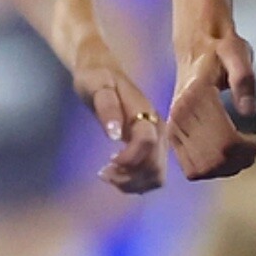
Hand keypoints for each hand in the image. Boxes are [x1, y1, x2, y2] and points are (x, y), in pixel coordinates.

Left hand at [79, 60, 164, 194]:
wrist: (105, 72)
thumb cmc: (98, 79)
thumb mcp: (97, 87)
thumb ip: (107, 108)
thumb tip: (115, 134)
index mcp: (146, 114)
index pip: (147, 143)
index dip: (129, 158)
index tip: (108, 159)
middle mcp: (158, 129)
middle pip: (156, 167)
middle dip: (129, 176)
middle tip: (103, 172)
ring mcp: (158, 141)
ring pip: (157, 176)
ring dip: (133, 183)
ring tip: (108, 174)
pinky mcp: (154, 149)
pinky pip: (152, 176)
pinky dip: (136, 183)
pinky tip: (117, 175)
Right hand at [167, 33, 255, 180]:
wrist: (194, 47)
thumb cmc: (219, 49)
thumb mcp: (238, 53)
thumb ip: (244, 79)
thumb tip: (249, 111)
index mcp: (196, 97)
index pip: (226, 142)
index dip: (250, 147)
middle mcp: (179, 115)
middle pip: (216, 160)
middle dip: (241, 159)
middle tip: (254, 143)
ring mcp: (173, 128)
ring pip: (203, 169)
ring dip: (227, 167)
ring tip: (241, 149)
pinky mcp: (172, 136)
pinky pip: (191, 168)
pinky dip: (212, 168)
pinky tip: (225, 152)